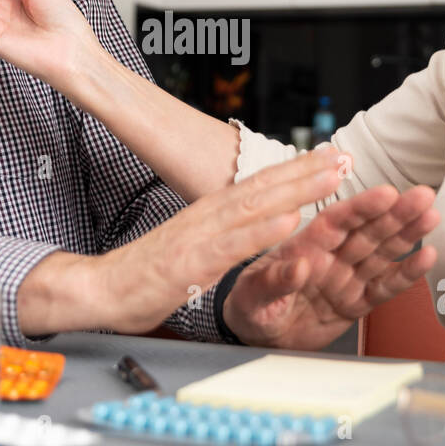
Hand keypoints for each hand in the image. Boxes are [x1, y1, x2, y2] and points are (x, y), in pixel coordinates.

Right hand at [23, 147, 345, 335]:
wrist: (99, 290)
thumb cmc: (146, 274)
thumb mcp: (194, 247)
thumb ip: (223, 233)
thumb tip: (254, 222)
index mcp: (210, 213)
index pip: (259, 184)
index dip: (297, 169)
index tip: (331, 157)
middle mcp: (207, 216)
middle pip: (264, 186)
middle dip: (308, 170)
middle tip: (345, 155)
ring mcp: (199, 237)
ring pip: (254, 207)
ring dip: (296, 189)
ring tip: (331, 176)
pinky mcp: (190, 263)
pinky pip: (232, 246)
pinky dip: (263, 232)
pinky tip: (290, 221)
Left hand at [221, 183, 439, 349]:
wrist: (255, 335)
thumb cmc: (249, 305)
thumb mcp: (251, 294)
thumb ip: (275, 280)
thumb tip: (299, 265)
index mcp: (303, 246)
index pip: (336, 222)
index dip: (361, 207)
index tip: (386, 193)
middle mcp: (329, 257)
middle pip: (367, 232)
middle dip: (396, 214)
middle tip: (423, 195)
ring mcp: (345, 278)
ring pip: (381, 254)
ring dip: (407, 235)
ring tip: (432, 215)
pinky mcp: (355, 303)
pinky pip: (383, 288)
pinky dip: (405, 275)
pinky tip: (427, 256)